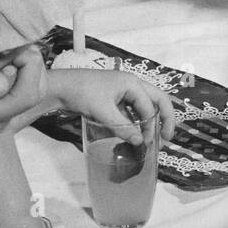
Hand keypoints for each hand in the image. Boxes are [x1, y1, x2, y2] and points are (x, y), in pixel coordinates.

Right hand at [0, 45, 49, 132]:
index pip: (30, 58)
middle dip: (13, 51)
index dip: (11, 52)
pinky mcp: (37, 75)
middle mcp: (41, 87)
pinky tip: (2, 64)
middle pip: (33, 53)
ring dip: (14, 53)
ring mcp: (41, 81)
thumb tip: (9, 69)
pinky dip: (15, 55)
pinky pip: (28, 55)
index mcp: (28, 94)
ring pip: (31, 52)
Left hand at [53, 69, 176, 144]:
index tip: (146, 144)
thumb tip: (140, 142)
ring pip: (145, 105)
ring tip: (151, 138)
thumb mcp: (104, 112)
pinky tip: (133, 134)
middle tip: (167, 137)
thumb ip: (123, 128)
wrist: (60, 87)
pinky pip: (131, 109)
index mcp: (133, 83)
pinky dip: (136, 121)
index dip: (151, 127)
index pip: (151, 107)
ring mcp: (123, 90)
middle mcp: (132, 85)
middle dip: (165, 118)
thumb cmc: (82, 93)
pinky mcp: (114, 98)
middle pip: (157, 100)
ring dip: (150, 121)